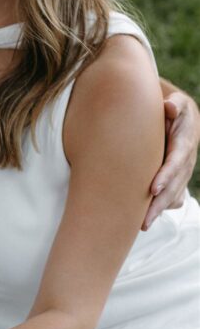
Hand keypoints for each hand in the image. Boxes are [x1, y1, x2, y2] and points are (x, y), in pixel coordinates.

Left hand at [144, 89, 198, 229]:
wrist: (180, 118)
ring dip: (159, 210)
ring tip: (142, 225)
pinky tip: (147, 220)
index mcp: (184, 143)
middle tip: (144, 220)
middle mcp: (186, 161)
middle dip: (160, 203)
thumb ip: (174, 104)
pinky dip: (163, 208)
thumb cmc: (172, 109)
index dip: (166, 176)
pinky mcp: (179, 180)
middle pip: (175, 186)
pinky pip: (174, 198)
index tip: (153, 189)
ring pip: (174, 195)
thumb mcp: (176, 103)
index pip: (176, 162)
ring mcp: (184, 173)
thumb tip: (169, 107)